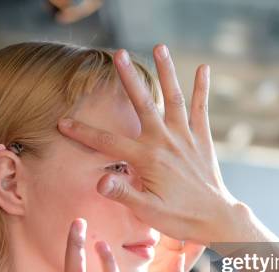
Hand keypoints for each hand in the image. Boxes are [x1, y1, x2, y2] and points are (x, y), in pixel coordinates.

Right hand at [57, 44, 248, 244]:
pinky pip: (201, 109)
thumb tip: (99, 181)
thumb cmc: (179, 217)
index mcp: (148, 158)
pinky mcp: (201, 139)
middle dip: (128, 78)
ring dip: (166, 72)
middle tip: (118, 53)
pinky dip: (202, 89)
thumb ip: (123, 193)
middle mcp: (166, 141)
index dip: (82, 133)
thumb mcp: (147, 211)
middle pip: (143, 104)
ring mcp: (185, 137)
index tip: (63, 122)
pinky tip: (202, 68)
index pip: (108, 143)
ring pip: (173, 98)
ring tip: (159, 47)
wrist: (215, 219)